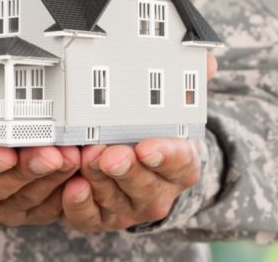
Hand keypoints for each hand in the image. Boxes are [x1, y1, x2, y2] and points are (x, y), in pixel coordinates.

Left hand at [60, 53, 216, 232]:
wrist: (138, 170)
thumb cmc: (153, 134)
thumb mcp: (177, 109)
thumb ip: (191, 83)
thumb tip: (206, 60)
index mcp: (181, 165)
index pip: (179, 162)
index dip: (164, 155)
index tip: (147, 147)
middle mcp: (157, 192)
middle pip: (144, 185)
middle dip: (126, 170)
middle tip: (110, 153)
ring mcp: (128, 208)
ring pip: (113, 200)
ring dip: (98, 180)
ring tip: (84, 158)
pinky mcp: (99, 218)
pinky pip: (89, 217)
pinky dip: (78, 204)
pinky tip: (71, 187)